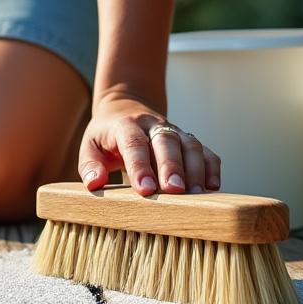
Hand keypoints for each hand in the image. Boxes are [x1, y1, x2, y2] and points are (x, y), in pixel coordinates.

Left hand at [78, 95, 219, 195]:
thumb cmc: (106, 136)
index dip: (140, 165)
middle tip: (174, 191)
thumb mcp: (89, 146)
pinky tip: (213, 187)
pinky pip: (205, 151)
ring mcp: (174, 131)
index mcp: (126, 125)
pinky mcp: (188, 141)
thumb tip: (94, 183)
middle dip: (172, 166)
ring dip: (195, 170)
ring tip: (196, 195)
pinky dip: (211, 168)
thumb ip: (89, 165)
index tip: (144, 189)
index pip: (134, 143)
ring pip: (190, 144)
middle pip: (166, 142)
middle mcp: (153, 125)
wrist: (126, 107)